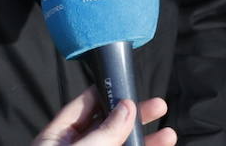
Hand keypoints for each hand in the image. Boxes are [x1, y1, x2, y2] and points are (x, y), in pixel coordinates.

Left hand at [31, 87, 174, 145]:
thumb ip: (104, 133)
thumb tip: (126, 109)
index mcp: (57, 139)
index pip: (83, 107)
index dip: (106, 93)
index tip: (129, 85)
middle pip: (108, 126)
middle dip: (134, 117)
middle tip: (158, 108)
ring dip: (144, 142)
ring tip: (168, 137)